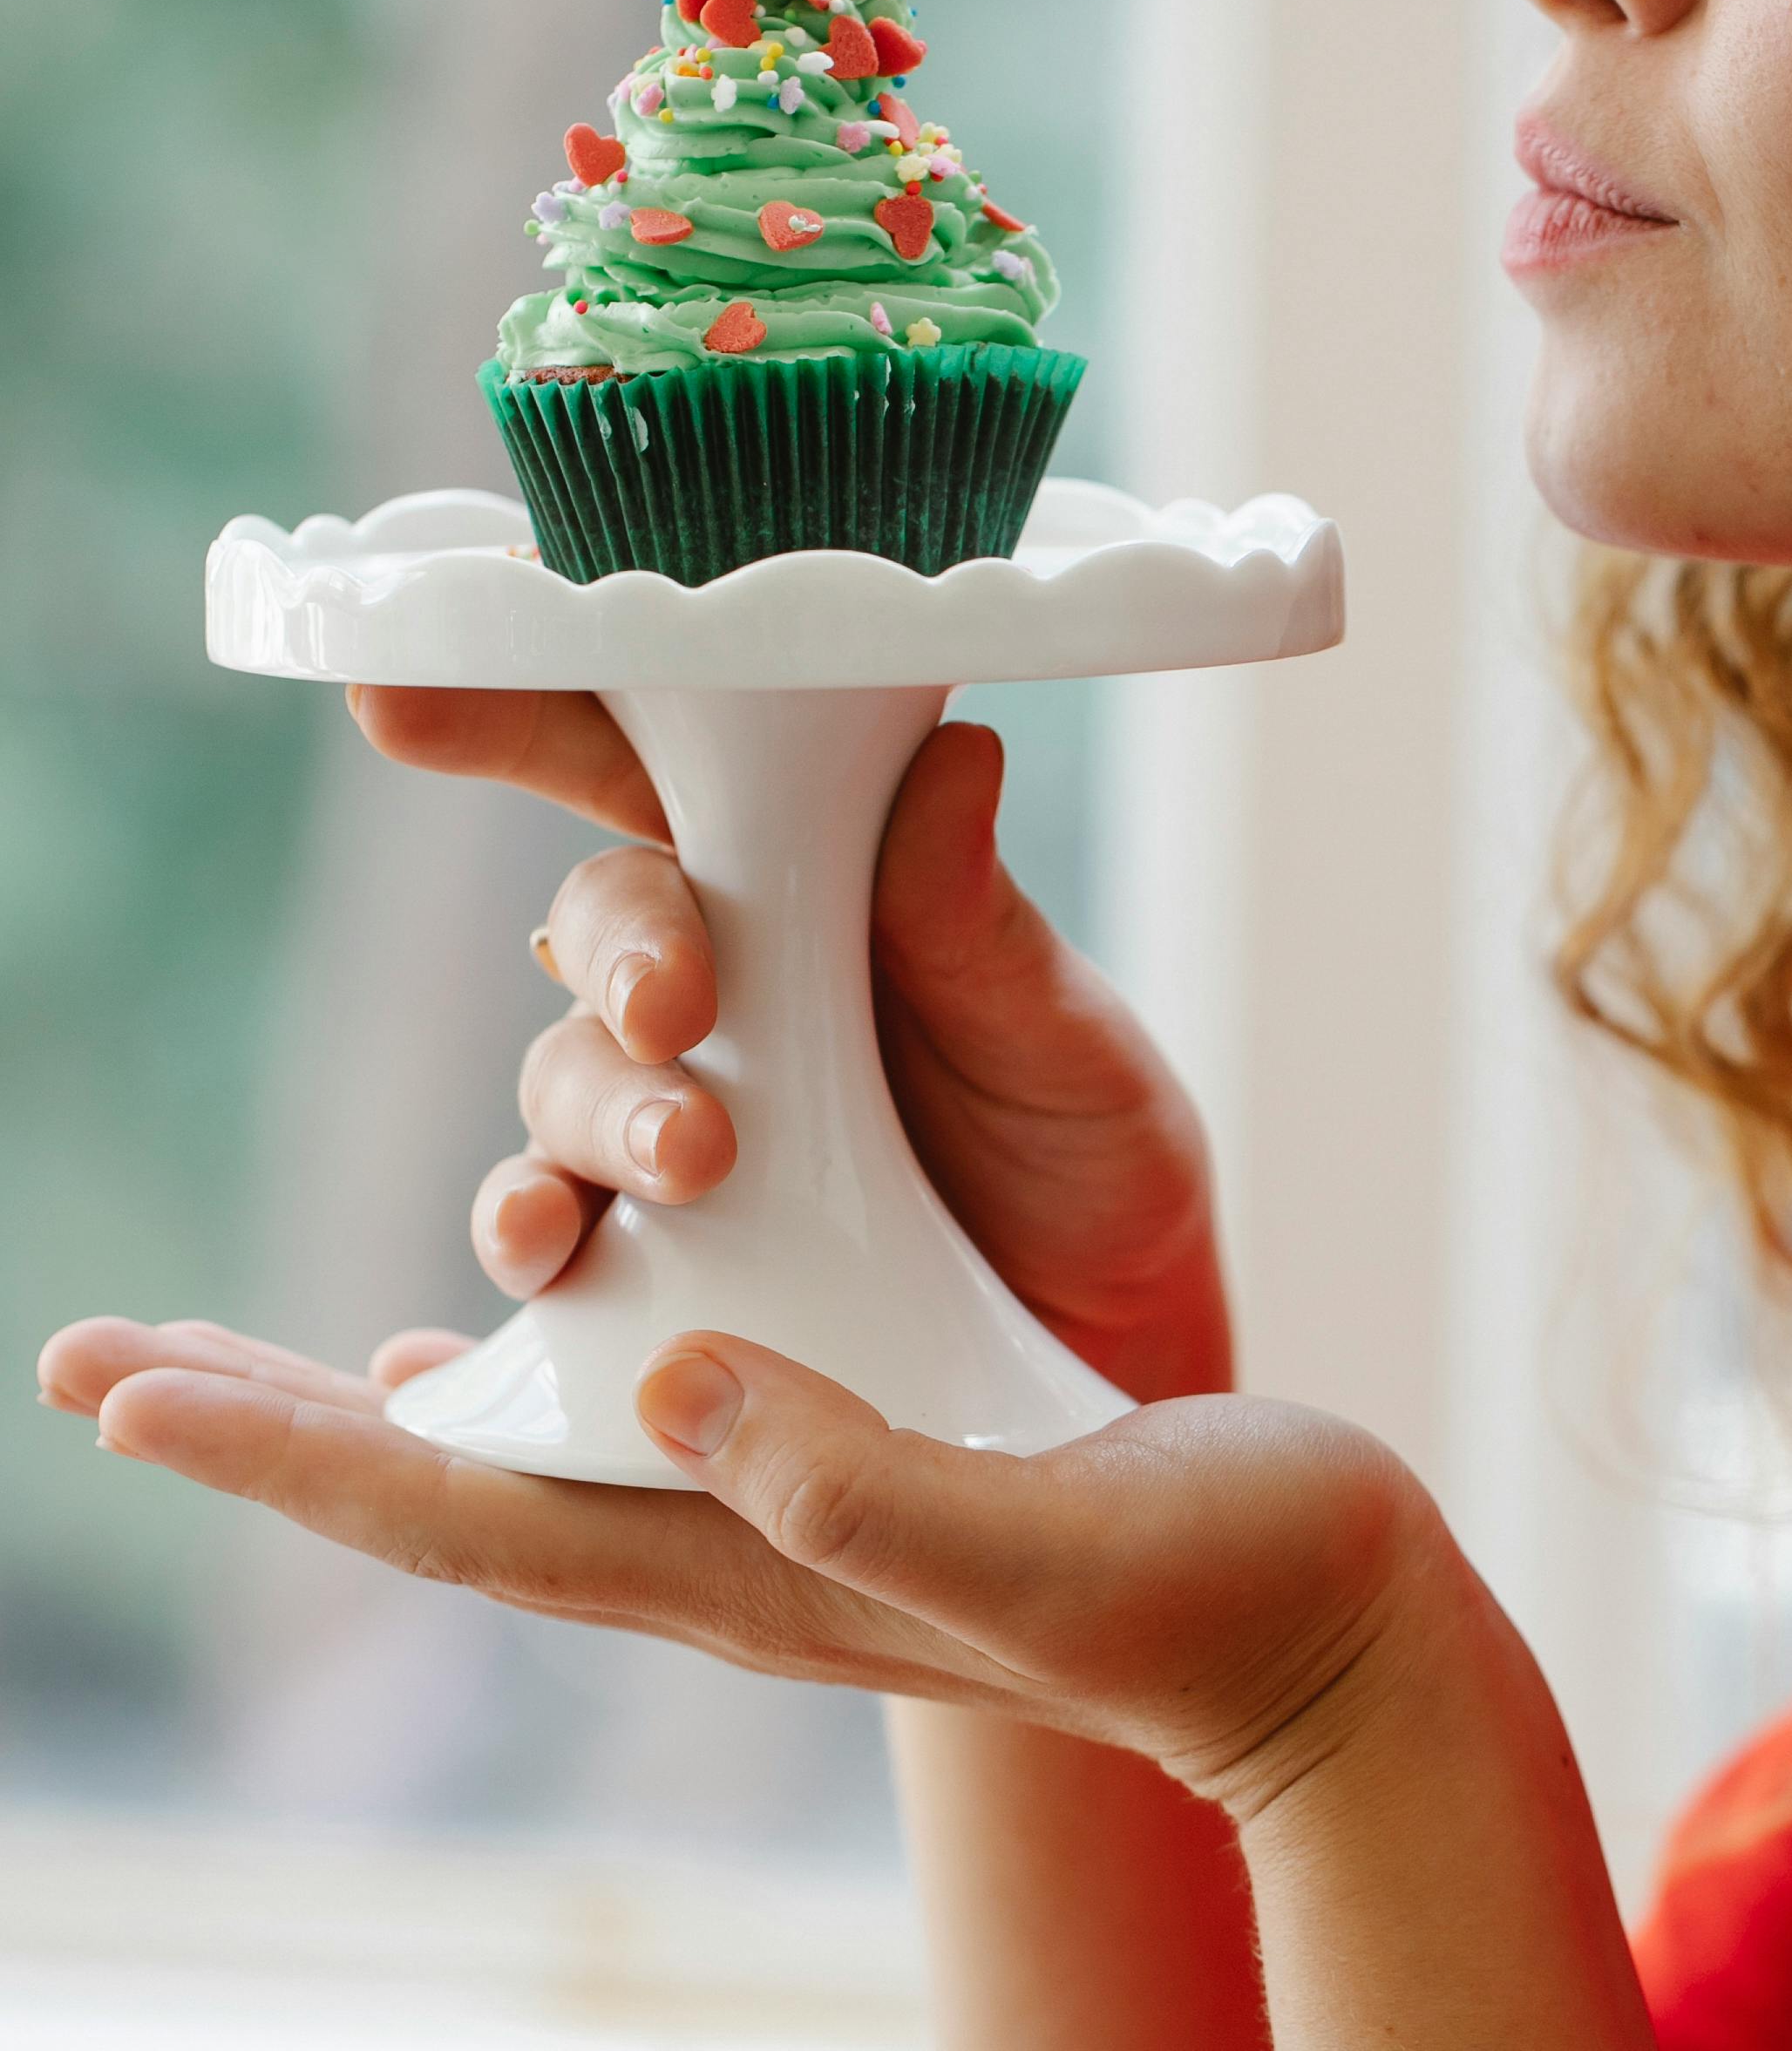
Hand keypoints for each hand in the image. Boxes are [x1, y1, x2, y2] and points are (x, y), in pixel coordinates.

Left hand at [39, 1315, 1460, 1820]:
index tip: (116, 1387)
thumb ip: (867, 1484)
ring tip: (237, 1352)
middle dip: (265, 1421)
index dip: (283, 1445)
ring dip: (365, 1398)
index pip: (460, 1506)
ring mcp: (786, 1515)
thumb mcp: (1050, 1534)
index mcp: (748, 1566)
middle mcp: (731, 1549)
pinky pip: (627, 1418)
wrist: (1337, 1643)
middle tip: (96, 1360)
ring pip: (519, 1449)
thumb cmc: (1227, 1591)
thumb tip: (674, 1378)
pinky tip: (495, 1335)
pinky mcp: (852, 1459)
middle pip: (443, 1485)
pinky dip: (520, 1373)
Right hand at [349, 686, 1230, 1402]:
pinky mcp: (639, 1262)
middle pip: (600, 924)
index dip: (533, 707)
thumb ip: (978, 925)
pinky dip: (526, 1234)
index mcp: (807, 887)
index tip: (418, 696)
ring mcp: (658, 1123)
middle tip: (677, 1010)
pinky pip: (545, 1233)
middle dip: (620, 955)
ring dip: (602, 1112)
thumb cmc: (1089, 1163)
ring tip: (689, 1162)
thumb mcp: (1067, 1044)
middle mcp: (713, 991)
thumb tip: (951, 756)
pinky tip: (544, 1256)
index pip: (659, 762)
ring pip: (565, 1078)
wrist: (1114, 1354)